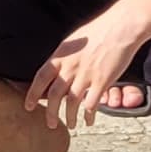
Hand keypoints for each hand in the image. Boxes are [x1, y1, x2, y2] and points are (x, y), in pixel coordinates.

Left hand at [29, 5, 147, 128]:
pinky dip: (88, 115)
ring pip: (71, 103)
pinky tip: (89, 120)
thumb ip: (65, 56)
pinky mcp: (102, 81)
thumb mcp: (76, 40)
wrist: (122, 26)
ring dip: (69, 117)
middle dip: (50, 112)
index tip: (28, 106)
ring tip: (71, 124)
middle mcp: (71, 66)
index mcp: (62, 54)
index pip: (41, 77)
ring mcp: (86, 74)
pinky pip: (91, 104)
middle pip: (53, 95)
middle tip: (51, 123)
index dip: (32, 93)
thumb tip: (56, 68)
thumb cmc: (101, 29)